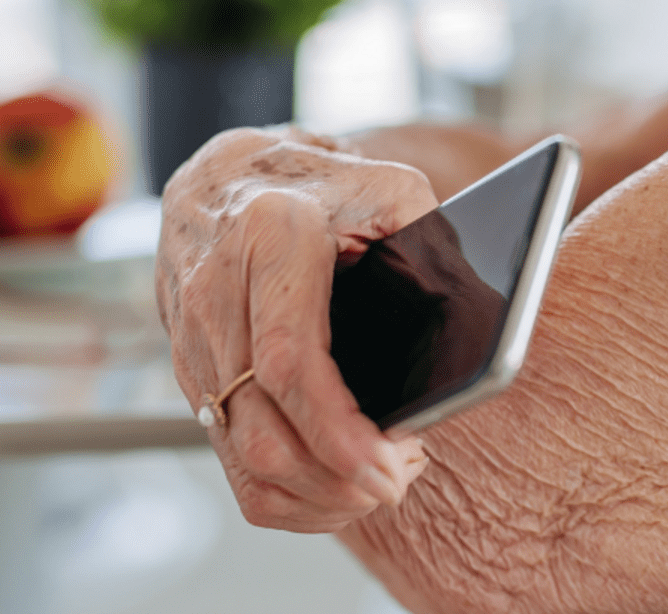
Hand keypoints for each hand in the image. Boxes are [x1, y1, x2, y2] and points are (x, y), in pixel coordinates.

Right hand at [157, 125, 437, 531]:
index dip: (338, 431)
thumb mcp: (392, 192)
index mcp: (272, 238)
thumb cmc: (326, 185)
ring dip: (314, 493)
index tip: (389, 466)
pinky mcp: (187, 372)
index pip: (289, 360)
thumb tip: (480, 331)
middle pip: (260, 429)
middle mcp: (217, 292)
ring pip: (240, 457)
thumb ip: (434, 251)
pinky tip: (332, 485)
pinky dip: (283, 494)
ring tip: (374, 482)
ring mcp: (192, 339)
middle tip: (397, 480)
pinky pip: (227, 460)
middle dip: (335, 478)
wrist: (232, 173)